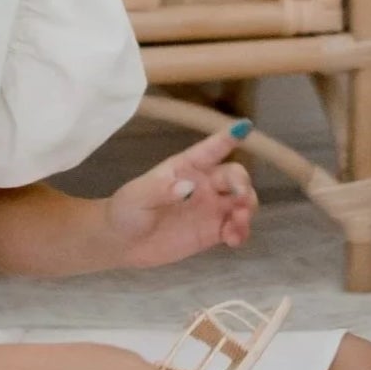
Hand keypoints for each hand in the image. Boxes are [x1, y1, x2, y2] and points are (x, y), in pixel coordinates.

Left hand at [105, 125, 257, 269]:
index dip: (228, 138)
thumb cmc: (127, 210)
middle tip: (240, 198)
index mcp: (186, 167)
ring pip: (242, 202)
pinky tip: (233, 240)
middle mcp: (204, 184)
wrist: (122, 243)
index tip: (245, 126)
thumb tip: (188, 187)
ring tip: (238, 223)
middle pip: (234, 176)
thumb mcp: (139, 196)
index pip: (211, 149)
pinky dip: (241, 232)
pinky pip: (236, 228)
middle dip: (242, 184)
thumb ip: (162, 190)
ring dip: (247, 209)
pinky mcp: (213, 231)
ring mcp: (211, 208)